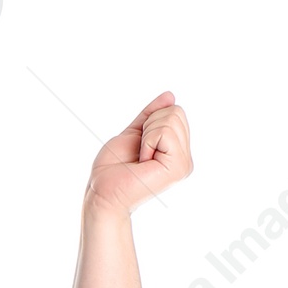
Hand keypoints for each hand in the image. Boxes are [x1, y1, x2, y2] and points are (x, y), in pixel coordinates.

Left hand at [85, 94, 192, 216]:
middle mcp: (185, 159)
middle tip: (139, 151)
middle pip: (176, 112)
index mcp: (177, 151)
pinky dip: (147, 141)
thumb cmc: (113, 168)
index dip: (150, 121)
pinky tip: (143, 162)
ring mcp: (183, 164)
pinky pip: (165, 132)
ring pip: (172, 118)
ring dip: (147, 134)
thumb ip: (152, 115)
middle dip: (150, 125)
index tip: (139, 145)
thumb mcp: (134, 133)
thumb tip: (170, 96)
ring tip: (141, 158)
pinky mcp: (177, 167)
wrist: (102, 191)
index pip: (175, 111)